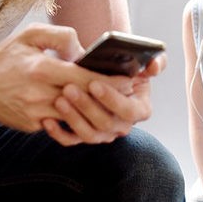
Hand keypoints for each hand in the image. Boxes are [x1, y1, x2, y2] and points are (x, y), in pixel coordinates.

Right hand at [0, 23, 124, 132]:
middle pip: (84, 98)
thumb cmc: (6, 57)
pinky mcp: (34, 126)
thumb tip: (83, 50)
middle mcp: (39, 94)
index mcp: (40, 68)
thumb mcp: (30, 35)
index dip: (110, 80)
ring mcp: (36, 113)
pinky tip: (90, 111)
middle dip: (109, 96)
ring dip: (96, 109)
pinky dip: (77, 118)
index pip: (84, 77)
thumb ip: (60, 36)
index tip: (129, 79)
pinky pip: (62, 124)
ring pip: (76, 115)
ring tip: (114, 101)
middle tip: (130, 91)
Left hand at [42, 51, 166, 145]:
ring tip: (59, 99)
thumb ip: (155, 61)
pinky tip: (47, 120)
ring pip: (89, 135)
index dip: (112, 99)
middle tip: (69, 88)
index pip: (129, 110)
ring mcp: (103, 133)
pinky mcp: (83, 136)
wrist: (104, 72)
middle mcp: (123, 125)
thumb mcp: (142, 60)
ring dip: (73, 118)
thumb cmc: (123, 65)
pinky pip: (71, 141)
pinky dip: (58, 133)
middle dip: (87, 106)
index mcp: (140, 108)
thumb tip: (155, 66)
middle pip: (107, 124)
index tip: (94, 83)